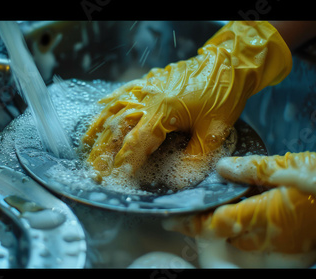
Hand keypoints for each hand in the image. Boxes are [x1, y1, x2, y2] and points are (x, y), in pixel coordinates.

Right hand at [81, 21, 292, 180]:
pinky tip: (99, 107)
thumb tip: (181, 179)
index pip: (137, 141)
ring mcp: (147, 87)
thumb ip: (197, 156)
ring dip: (99, 128)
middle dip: (104, 150)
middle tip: (94, 170)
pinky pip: (123, 91)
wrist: (229, 62)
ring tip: (86, 145)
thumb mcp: (215, 130)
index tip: (116, 177)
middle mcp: (148, 98)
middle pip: (118, 127)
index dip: (125, 161)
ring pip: (115, 109)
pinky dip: (109, 101)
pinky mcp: (150, 81)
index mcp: (163, 111)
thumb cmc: (224, 94)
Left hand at [165, 152, 315, 253]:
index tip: (170, 220)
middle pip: (225, 236)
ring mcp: (281, 243)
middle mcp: (268, 235)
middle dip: (206, 225)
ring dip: (226, 228)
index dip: (190, 223)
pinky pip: (260, 242)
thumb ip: (252, 169)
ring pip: (241, 241)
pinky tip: (247, 214)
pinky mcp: (292, 245)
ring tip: (216, 209)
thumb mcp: (288, 166)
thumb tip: (222, 169)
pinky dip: (246, 231)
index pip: (215, 224)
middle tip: (191, 210)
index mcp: (263, 214)